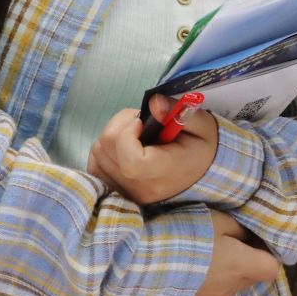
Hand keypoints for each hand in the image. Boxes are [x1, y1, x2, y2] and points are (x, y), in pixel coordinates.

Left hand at [87, 95, 219, 206]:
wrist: (202, 173)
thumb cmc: (200, 146)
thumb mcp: (201, 124)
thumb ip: (179, 110)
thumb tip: (153, 102)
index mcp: (168, 171)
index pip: (131, 160)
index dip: (127, 134)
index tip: (141, 123)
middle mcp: (144, 187)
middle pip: (108, 149)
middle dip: (120, 125)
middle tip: (141, 123)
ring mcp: (128, 193)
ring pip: (98, 153)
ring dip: (112, 135)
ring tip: (136, 135)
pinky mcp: (117, 192)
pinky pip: (94, 165)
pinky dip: (104, 150)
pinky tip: (123, 147)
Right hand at [192, 209, 278, 295]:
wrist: (140, 266)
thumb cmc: (184, 237)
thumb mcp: (216, 220)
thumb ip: (238, 228)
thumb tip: (247, 236)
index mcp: (242, 267)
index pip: (272, 268)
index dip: (268, 254)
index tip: (255, 241)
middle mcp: (231, 288)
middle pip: (251, 277)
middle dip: (246, 262)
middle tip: (229, 243)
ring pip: (230, 286)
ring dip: (225, 272)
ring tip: (205, 254)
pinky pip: (209, 292)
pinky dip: (206, 281)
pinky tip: (189, 267)